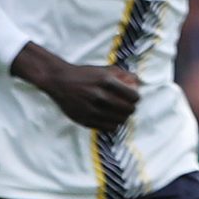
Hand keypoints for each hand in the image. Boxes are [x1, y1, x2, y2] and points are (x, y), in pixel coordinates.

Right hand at [14, 45, 139, 129]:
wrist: (59, 81)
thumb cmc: (84, 74)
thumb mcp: (103, 69)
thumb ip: (122, 74)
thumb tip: (139, 81)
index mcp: (106, 81)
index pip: (133, 97)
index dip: (136, 98)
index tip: (133, 98)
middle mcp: (99, 96)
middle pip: (128, 110)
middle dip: (131, 108)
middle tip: (127, 107)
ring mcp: (91, 109)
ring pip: (120, 121)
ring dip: (123, 118)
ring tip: (119, 113)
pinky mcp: (85, 120)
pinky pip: (108, 128)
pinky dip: (113, 125)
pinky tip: (110, 119)